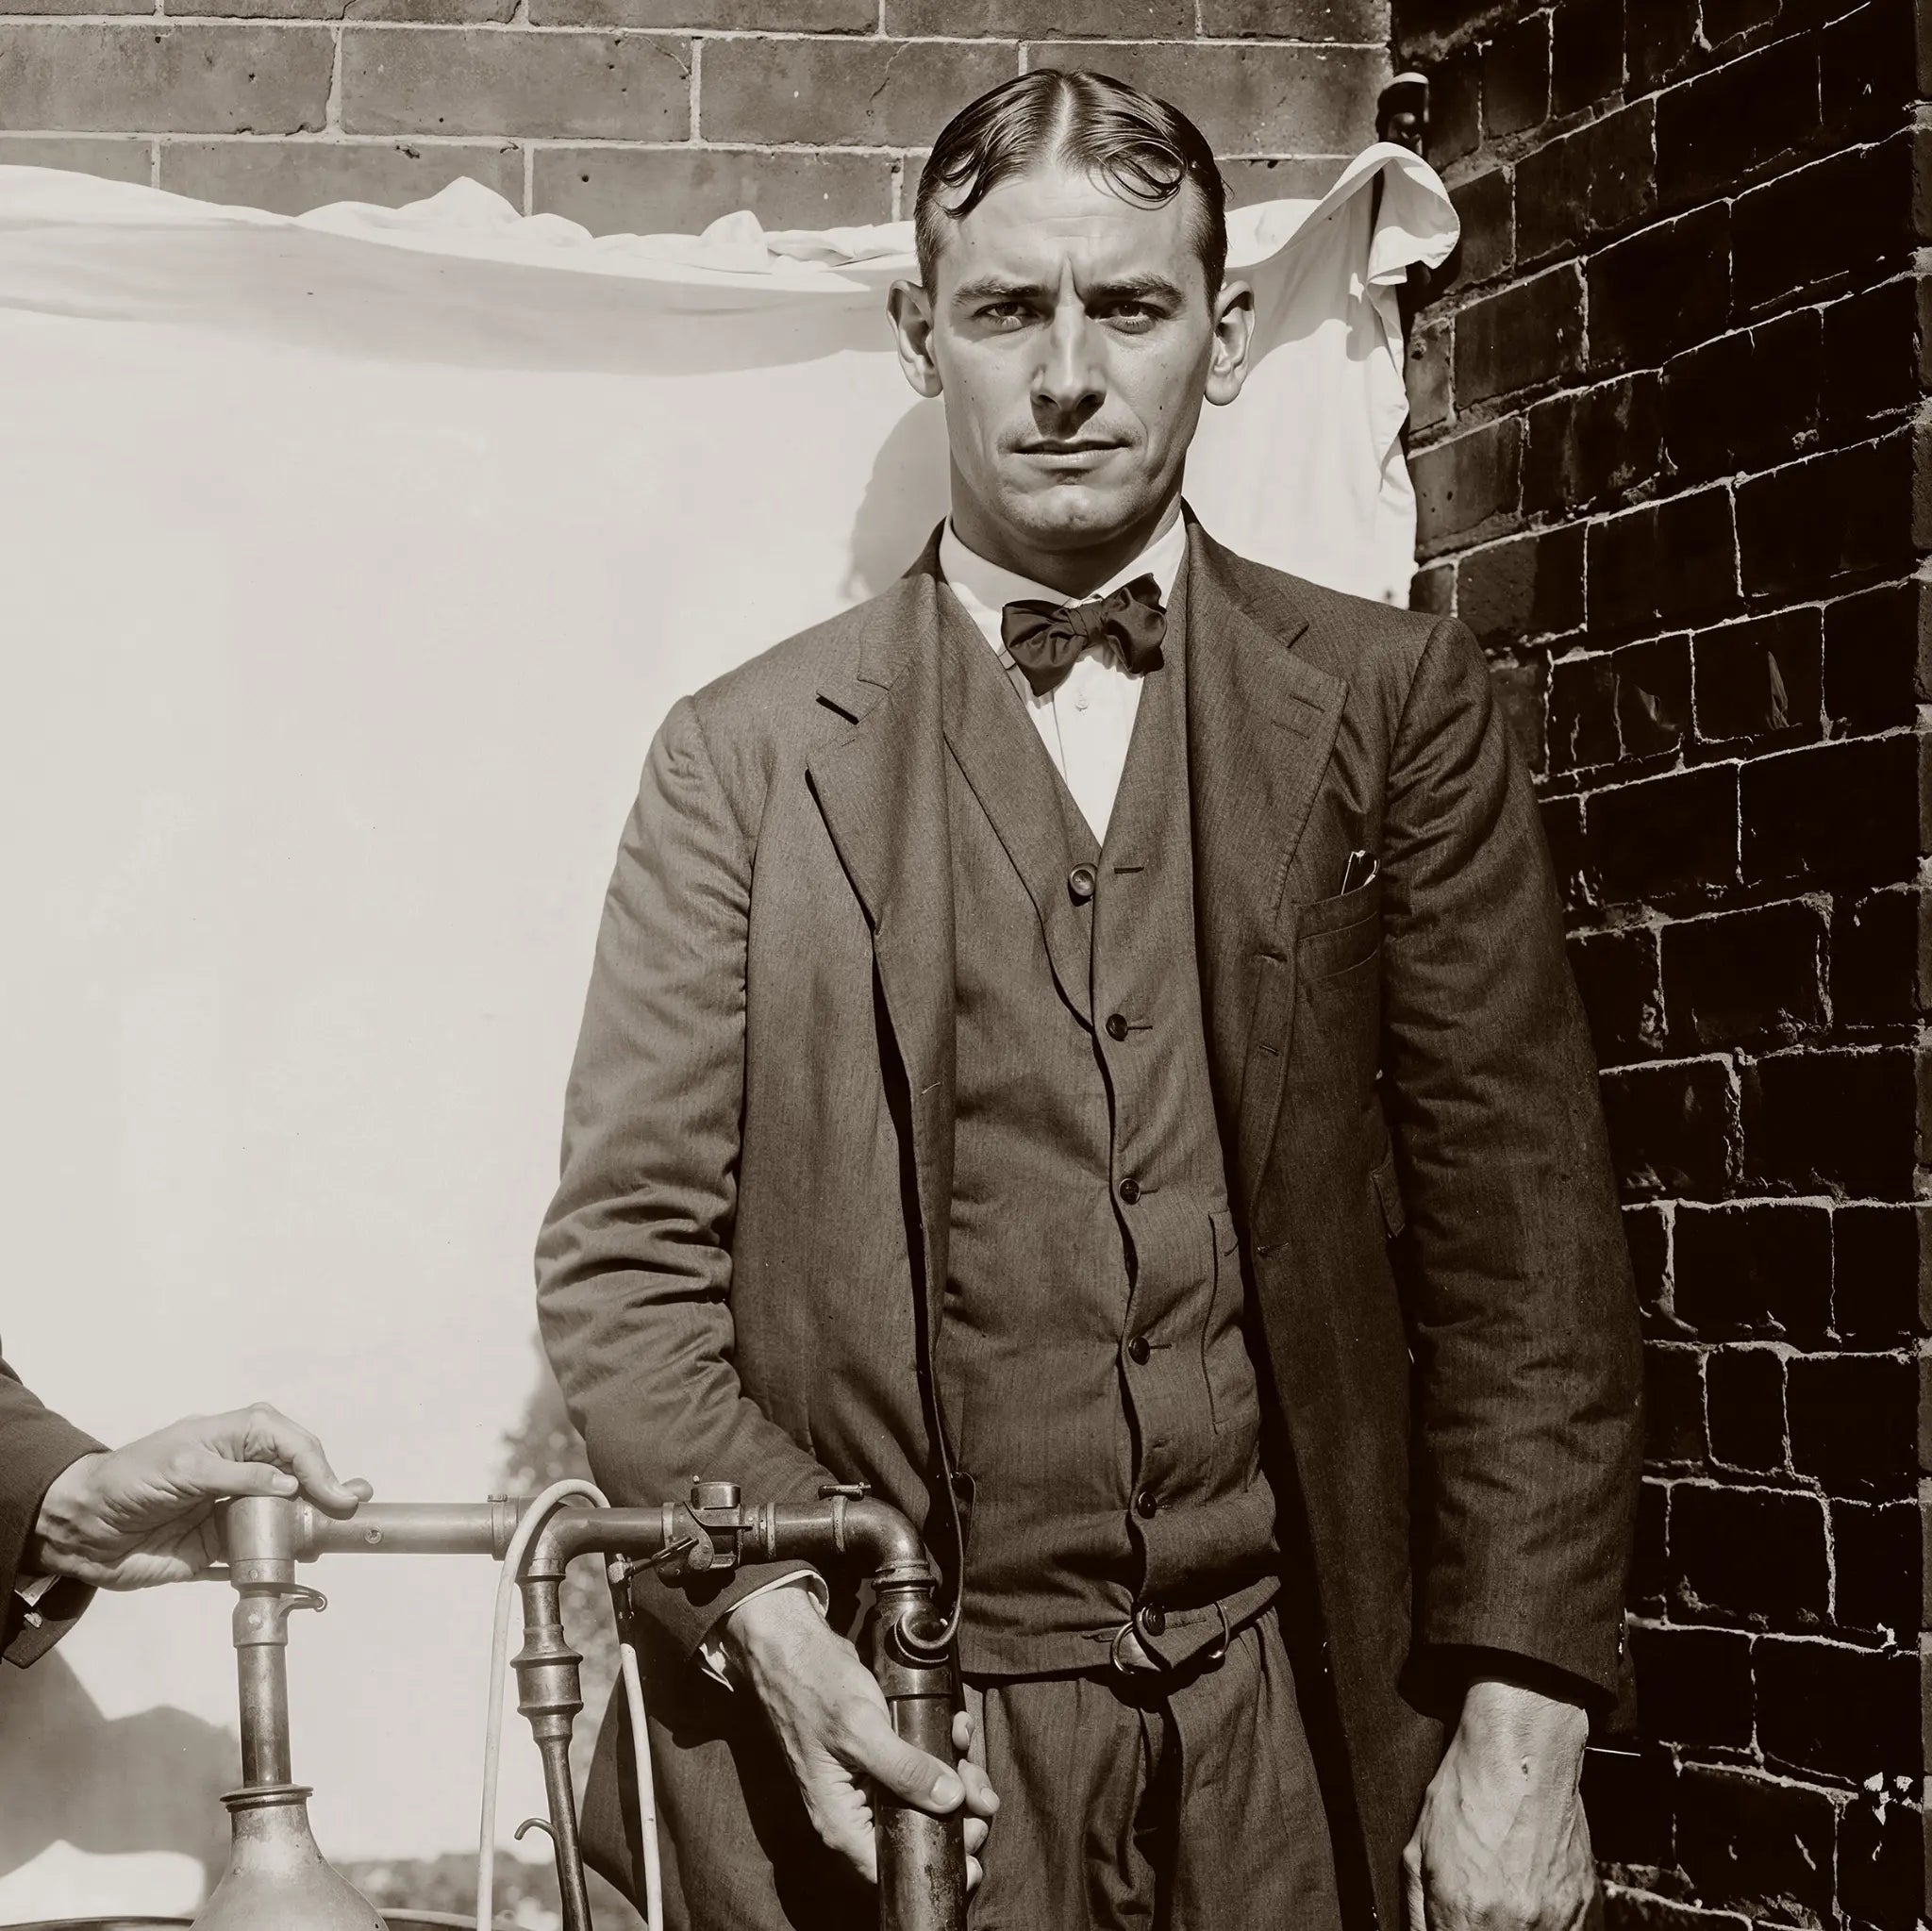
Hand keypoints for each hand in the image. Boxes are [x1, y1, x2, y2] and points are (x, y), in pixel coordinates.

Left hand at [28, 1403, 370, 1589]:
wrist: (82, 1529)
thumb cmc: (129, 1480)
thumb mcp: (184, 1467)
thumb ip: (239, 1475)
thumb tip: (288, 1484)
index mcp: (235, 1437)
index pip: (291, 1443)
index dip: (317, 1466)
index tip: (334, 1494)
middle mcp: (242, 1470)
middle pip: (299, 1475)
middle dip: (328, 1488)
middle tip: (352, 1506)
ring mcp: (234, 1508)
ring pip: (287, 1513)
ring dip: (311, 1523)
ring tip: (334, 1532)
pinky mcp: (222, 1546)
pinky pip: (261, 1551)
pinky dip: (283, 1557)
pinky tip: (302, 1560)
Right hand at [723, 1584, 998, 1887]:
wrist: (792, 1646)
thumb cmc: (814, 1688)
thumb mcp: (862, 1730)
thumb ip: (904, 1769)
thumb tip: (952, 1801)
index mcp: (842, 1821)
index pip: (892, 1867)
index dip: (935, 1861)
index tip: (974, 1847)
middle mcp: (854, 1809)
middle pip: (915, 1831)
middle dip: (958, 1814)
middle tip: (983, 1795)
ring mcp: (866, 1782)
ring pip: (923, 1797)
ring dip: (956, 1775)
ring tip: (967, 1745)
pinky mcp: (877, 1756)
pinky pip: (917, 1765)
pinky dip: (942, 1750)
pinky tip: (955, 1726)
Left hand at [1404, 1676, 1594, 1930]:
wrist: (1522, 1755)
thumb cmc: (1466, 1795)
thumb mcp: (1418, 1852)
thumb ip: (1419, 1914)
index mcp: (1468, 1914)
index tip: (1457, 1924)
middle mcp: (1518, 1924)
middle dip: (1482, 1929)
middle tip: (1479, 1911)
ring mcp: (1558, 1919)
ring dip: (1518, 1928)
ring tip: (1503, 1897)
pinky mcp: (1585, 1905)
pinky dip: (1547, 1925)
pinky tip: (1530, 1898)